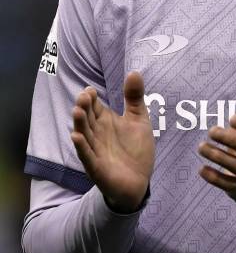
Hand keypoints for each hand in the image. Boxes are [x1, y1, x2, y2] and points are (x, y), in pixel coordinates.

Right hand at [71, 71, 154, 212]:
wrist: (140, 180)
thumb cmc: (136, 148)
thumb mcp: (138, 119)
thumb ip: (135, 97)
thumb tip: (133, 71)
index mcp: (105, 121)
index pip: (94, 106)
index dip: (91, 98)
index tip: (90, 90)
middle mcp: (97, 134)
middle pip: (87, 118)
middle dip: (84, 108)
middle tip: (83, 97)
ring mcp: (95, 150)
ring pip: (84, 135)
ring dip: (80, 124)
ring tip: (77, 111)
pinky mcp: (97, 167)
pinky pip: (87, 156)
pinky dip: (82, 147)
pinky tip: (77, 137)